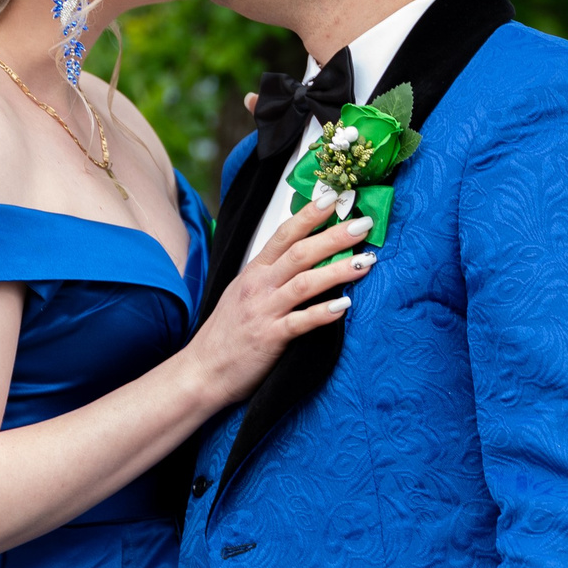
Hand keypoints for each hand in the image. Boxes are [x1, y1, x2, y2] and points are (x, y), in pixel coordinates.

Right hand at [182, 199, 373, 404]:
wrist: (201, 371)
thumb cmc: (227, 334)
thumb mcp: (243, 293)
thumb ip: (270, 274)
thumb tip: (303, 255)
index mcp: (254, 272)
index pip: (284, 234)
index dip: (309, 214)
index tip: (334, 197)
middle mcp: (259, 286)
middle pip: (300, 252)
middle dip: (334, 236)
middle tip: (364, 223)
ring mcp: (264, 311)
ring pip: (304, 283)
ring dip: (337, 270)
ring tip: (366, 262)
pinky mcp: (270, 338)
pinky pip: (300, 322)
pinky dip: (323, 313)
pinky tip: (346, 305)